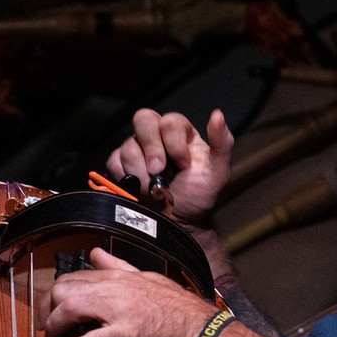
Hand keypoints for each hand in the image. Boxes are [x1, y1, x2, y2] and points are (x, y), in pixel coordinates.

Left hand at [37, 248, 216, 336]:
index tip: (54, 311)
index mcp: (118, 277)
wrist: (202, 330)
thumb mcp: (148, 279)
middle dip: (48, 311)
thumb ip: (119, 267)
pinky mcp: (126, 334)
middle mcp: (114, 289)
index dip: (57, 297)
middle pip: (63, 291)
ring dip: (54, 328)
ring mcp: (119, 310)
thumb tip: (96, 254)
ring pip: (70, 309)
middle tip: (48, 329)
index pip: (73, 278)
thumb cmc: (180, 309)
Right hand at [105, 108, 234, 231]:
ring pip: (128, 146)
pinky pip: (114, 161)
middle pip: (143, 119)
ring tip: (155, 188)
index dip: (174, 144)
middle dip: (152, 149)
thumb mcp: (218, 172)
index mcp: (180, 132)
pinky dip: (126, 178)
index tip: (184, 166)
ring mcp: (136, 148)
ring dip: (142, 172)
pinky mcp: (119, 163)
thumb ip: (223, 144)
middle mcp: (156, 135)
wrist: (179, 221)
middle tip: (158, 171)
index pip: (170, 122)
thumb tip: (218, 115)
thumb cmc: (199, 195)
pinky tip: (140, 189)